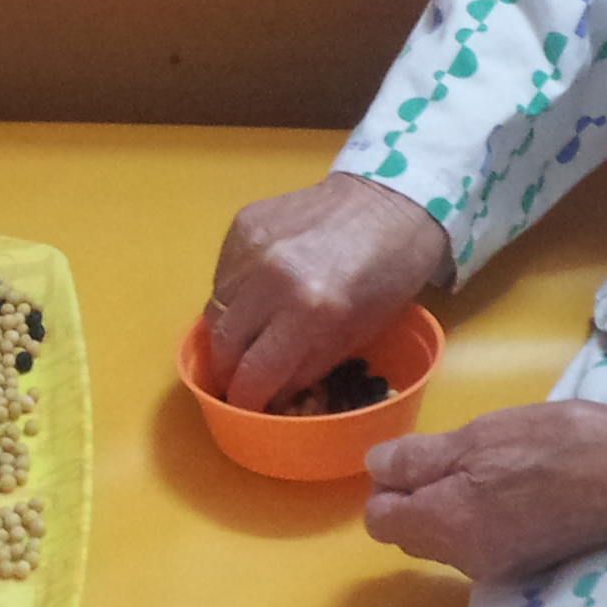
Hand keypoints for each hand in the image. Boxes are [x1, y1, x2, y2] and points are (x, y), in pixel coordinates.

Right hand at [202, 172, 452, 412]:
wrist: (389, 199)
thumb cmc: (389, 273)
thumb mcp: (358, 333)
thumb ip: (308, 366)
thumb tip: (272, 392)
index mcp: (311, 311)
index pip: (254, 373)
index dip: (247, 399)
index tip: (248, 406)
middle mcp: (272, 278)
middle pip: (223, 343)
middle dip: (228, 370)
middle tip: (239, 378)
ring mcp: (252, 246)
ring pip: (216, 308)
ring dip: (228, 331)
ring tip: (246, 337)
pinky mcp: (243, 222)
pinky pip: (223, 274)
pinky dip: (233, 294)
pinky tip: (255, 296)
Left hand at [362, 401, 606, 582]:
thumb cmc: (559, 446)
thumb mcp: (478, 437)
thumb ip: (419, 458)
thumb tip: (374, 468)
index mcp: (444, 526)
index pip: (380, 519)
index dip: (389, 483)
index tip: (421, 454)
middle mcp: (464, 561)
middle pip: (412, 533)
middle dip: (420, 495)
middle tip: (460, 453)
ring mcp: (499, 568)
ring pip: (448, 537)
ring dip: (455, 504)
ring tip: (496, 466)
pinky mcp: (529, 564)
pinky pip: (482, 541)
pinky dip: (486, 515)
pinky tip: (519, 487)